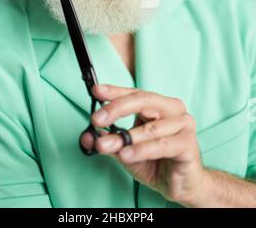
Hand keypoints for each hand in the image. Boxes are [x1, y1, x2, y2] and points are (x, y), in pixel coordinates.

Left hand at [80, 83, 205, 206]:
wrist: (180, 184)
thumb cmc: (155, 160)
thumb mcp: (126, 150)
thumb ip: (109, 141)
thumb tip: (87, 137)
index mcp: (157, 104)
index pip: (133, 93)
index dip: (114, 91)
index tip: (95, 91)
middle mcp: (172, 108)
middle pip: (142, 101)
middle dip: (116, 109)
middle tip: (96, 119)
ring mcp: (183, 124)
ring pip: (150, 127)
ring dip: (125, 137)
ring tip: (105, 145)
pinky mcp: (188, 144)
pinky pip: (162, 145)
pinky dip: (141, 150)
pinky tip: (126, 154)